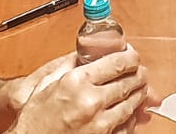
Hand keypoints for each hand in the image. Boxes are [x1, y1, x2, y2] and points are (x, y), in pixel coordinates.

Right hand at [0, 50, 156, 133]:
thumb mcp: (47, 83)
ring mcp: (99, 123)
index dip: (131, 56)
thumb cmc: (36, 119)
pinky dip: (131, 117)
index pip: (117, 62)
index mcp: (77, 82)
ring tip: (138, 88)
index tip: (133, 55)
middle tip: (139, 71)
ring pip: (132, 104)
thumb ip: (69, 65)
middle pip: (130, 81)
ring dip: (139, 94)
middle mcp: (90, 101)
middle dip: (139, 74)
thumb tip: (86, 51)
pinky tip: (129, 110)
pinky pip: (126, 125)